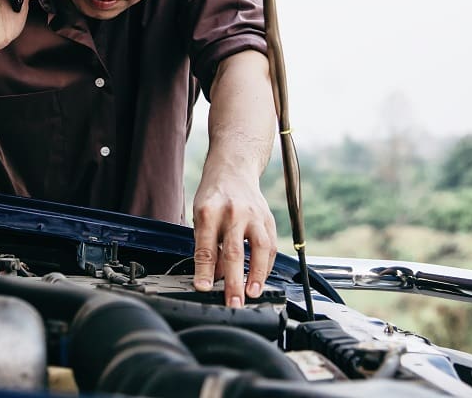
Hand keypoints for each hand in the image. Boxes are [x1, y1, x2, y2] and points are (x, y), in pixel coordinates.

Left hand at [191, 169, 276, 307]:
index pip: (206, 247)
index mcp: (209, 211)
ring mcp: (253, 215)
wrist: (233, 169)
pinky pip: (271, 246)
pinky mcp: (268, 218)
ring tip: (252, 294)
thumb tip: (214, 276)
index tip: (204, 288)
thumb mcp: (200, 215)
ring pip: (260, 248)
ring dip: (257, 275)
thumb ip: (207, 245)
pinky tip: (260, 279)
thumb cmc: (213, 195)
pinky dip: (266, 265)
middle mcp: (233, 213)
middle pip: (234, 251)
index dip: (205, 270)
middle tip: (233, 302)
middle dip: (234, 281)